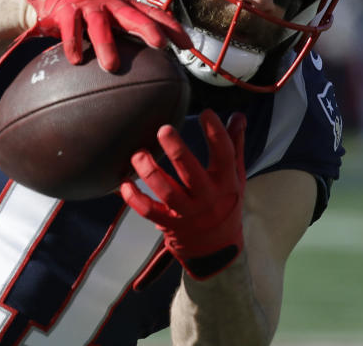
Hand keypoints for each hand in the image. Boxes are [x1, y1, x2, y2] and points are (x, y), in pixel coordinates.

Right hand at [16, 0, 190, 70]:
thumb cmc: (90, 13)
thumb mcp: (114, 18)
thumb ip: (132, 34)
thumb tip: (159, 62)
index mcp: (126, 5)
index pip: (154, 14)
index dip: (172, 28)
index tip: (188, 45)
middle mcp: (110, 2)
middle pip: (133, 15)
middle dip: (148, 29)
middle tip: (160, 45)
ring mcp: (88, 6)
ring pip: (100, 25)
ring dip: (107, 44)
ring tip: (112, 66)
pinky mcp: (66, 12)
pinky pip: (71, 29)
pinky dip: (73, 44)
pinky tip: (76, 60)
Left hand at [121, 110, 246, 284]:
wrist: (217, 250)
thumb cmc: (226, 204)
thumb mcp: (236, 178)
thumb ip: (235, 146)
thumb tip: (238, 115)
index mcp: (226, 183)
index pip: (225, 155)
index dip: (216, 134)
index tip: (207, 113)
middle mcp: (207, 199)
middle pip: (192, 174)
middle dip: (177, 151)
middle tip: (163, 129)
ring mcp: (188, 214)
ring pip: (167, 192)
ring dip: (150, 172)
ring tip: (138, 153)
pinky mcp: (169, 225)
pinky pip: (149, 211)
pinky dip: (134, 198)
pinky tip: (124, 182)